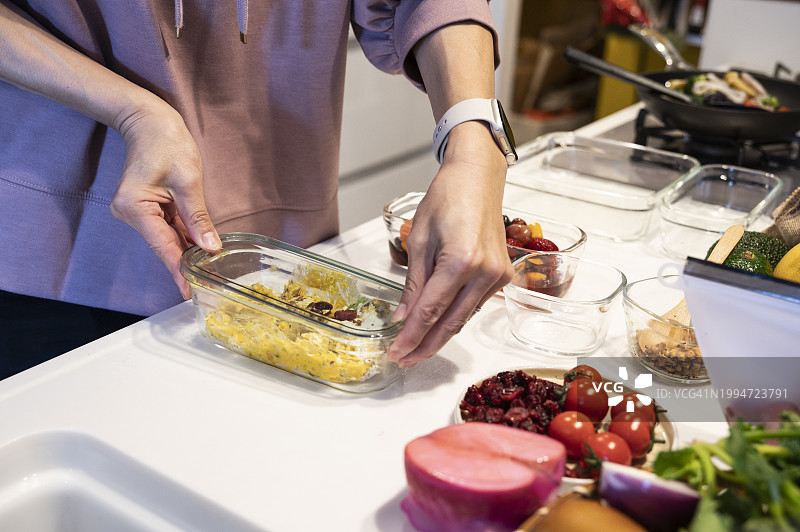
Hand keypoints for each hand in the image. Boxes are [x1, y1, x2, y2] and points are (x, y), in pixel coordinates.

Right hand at [109, 103, 220, 298]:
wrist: (148, 119)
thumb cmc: (166, 142)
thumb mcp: (188, 180)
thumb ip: (198, 217)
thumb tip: (211, 247)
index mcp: (135, 207)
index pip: (163, 246)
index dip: (179, 270)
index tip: (189, 292)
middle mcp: (131, 213)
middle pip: (164, 244)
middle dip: (186, 262)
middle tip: (206, 284)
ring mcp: (138, 211)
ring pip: (168, 237)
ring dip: (188, 249)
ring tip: (208, 269)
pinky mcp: (147, 207)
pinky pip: (169, 226)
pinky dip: (185, 236)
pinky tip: (201, 248)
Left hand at [386, 129, 511, 367]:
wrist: (478, 178)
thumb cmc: (446, 199)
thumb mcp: (419, 240)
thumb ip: (413, 284)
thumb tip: (403, 318)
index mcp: (461, 261)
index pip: (430, 311)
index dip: (411, 336)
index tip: (395, 352)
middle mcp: (485, 273)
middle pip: (451, 323)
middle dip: (425, 346)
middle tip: (403, 360)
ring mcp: (498, 277)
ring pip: (464, 318)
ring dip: (440, 335)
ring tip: (416, 348)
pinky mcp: (504, 276)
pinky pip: (474, 305)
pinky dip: (455, 317)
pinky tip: (438, 326)